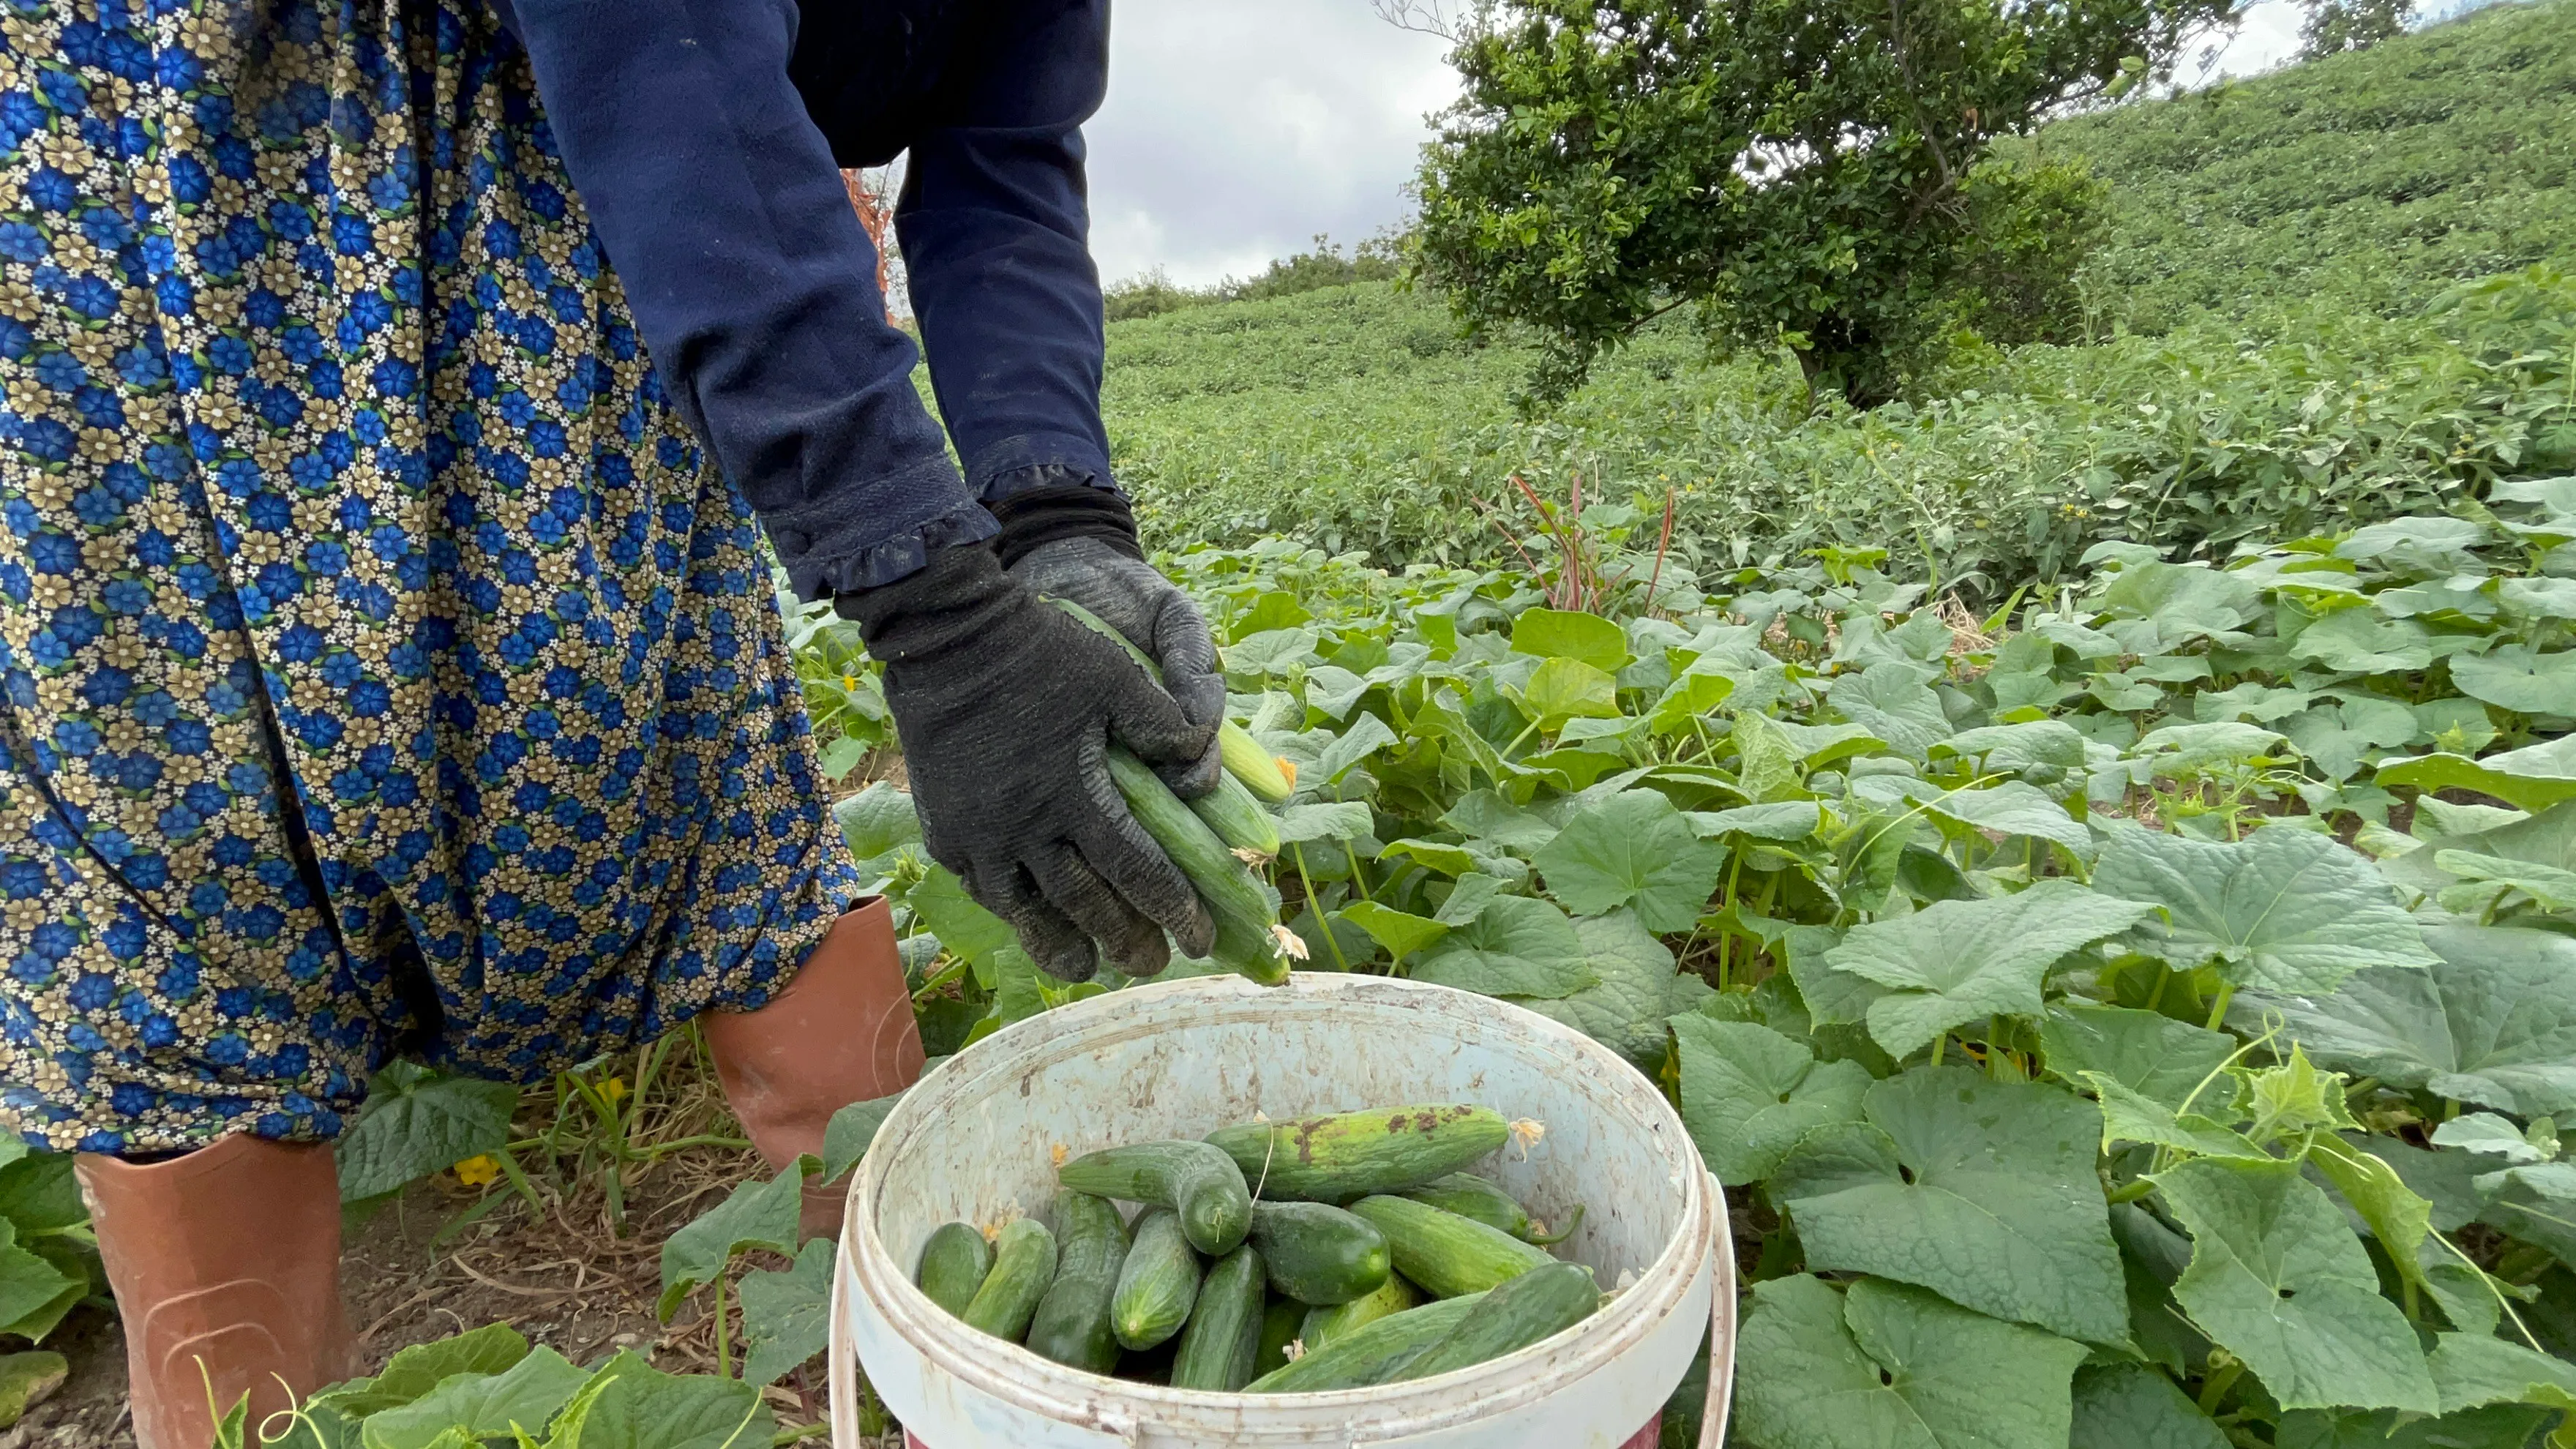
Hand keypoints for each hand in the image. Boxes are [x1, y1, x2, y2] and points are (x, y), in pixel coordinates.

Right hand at [840, 544, 1216, 980]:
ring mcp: (979, 833)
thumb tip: (1203, 774)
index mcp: (1075, 793)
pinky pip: (983, 887)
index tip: (1198, 938)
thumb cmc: (1041, 651)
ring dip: (1061, 943)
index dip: (1172, 908)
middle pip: (1084, 903)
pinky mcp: (945, 830)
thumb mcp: (1116, 675)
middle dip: (1124, 939)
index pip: (1136, 870)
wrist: (947, 638)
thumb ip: (1164, 724)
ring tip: (1088, 968)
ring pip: (1025, 910)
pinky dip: (1013, 912)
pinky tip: (1029, 920)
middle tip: (1152, 964)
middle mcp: (1025, 826)